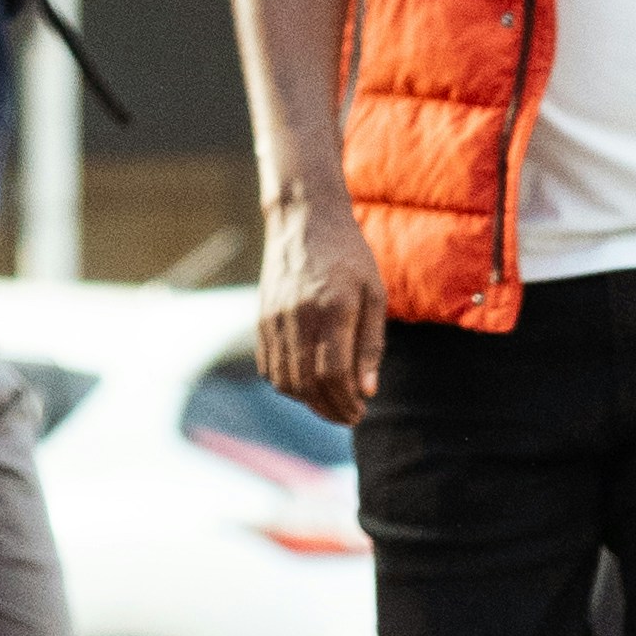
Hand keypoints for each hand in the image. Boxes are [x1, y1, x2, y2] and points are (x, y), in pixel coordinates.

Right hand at [258, 188, 388, 427]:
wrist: (303, 220)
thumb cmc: (349, 256)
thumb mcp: (374, 293)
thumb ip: (371, 343)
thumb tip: (367, 391)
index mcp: (333, 308)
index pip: (334, 374)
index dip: (346, 402)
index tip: (359, 411)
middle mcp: (299, 315)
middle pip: (307, 383)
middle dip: (329, 409)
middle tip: (348, 415)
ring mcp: (275, 317)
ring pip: (285, 380)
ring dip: (308, 401)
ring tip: (330, 402)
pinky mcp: (261, 318)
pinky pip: (268, 365)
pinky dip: (286, 384)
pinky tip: (307, 384)